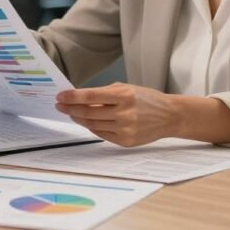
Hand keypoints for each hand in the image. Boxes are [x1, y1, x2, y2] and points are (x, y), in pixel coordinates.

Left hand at [55, 83, 177, 146]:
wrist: (169, 116)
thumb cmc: (146, 99)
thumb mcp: (126, 88)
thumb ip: (104, 93)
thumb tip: (79, 98)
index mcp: (123, 95)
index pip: (90, 96)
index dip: (72, 97)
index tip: (60, 97)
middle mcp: (124, 113)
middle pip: (88, 112)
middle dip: (70, 108)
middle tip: (60, 105)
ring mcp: (125, 129)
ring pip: (92, 125)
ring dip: (78, 118)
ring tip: (72, 113)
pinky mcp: (125, 141)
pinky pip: (101, 134)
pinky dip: (92, 127)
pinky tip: (87, 122)